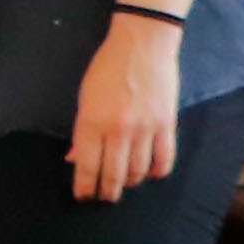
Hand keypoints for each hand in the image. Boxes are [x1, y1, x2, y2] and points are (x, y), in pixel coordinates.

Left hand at [73, 14, 183, 201]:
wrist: (142, 46)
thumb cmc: (107, 69)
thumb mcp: (85, 98)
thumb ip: (83, 131)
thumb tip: (76, 158)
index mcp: (91, 122)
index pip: (87, 166)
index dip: (85, 186)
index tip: (83, 196)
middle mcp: (117, 129)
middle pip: (113, 174)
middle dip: (107, 191)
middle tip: (104, 198)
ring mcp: (144, 128)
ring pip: (138, 170)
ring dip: (130, 183)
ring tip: (124, 185)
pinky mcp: (166, 124)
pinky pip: (165, 159)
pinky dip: (158, 172)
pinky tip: (151, 174)